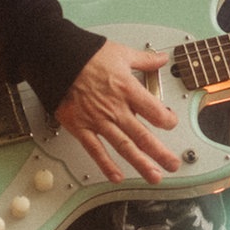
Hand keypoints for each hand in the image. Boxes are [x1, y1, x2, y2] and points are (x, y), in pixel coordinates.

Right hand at [55, 40, 180, 183]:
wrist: (55, 58)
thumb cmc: (86, 55)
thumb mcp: (121, 53)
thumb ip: (144, 59)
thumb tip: (162, 58)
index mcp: (128, 90)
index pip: (155, 112)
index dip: (168, 120)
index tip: (171, 123)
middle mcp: (115, 108)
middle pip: (143, 135)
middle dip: (160, 153)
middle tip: (173, 165)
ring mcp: (98, 120)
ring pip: (123, 146)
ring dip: (140, 163)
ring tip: (154, 176)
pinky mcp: (80, 127)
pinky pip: (95, 149)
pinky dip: (106, 164)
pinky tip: (116, 176)